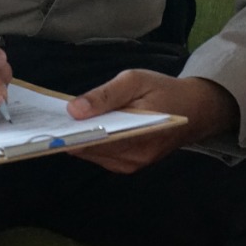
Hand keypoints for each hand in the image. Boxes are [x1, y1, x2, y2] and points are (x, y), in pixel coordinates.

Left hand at [64, 72, 238, 173]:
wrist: (196, 109)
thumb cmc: (165, 90)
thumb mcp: (135, 81)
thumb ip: (104, 96)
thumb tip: (73, 111)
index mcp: (138, 136)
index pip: (95, 141)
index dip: (70, 133)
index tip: (49, 124)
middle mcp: (134, 158)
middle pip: (91, 150)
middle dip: (72, 134)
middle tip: (51, 117)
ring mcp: (132, 164)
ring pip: (94, 154)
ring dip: (80, 139)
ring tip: (64, 120)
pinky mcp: (131, 164)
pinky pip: (103, 155)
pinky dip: (91, 142)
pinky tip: (83, 128)